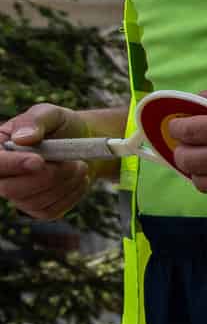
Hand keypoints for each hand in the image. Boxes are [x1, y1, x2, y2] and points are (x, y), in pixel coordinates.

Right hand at [0, 104, 96, 221]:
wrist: (82, 144)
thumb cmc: (60, 126)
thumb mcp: (50, 114)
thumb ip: (34, 121)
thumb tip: (22, 138)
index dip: (12, 165)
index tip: (38, 161)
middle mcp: (3, 175)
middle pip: (11, 189)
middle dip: (48, 176)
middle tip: (74, 162)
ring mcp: (19, 195)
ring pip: (35, 200)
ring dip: (65, 183)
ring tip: (80, 165)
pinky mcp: (38, 208)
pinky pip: (51, 209)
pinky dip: (71, 194)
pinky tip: (78, 178)